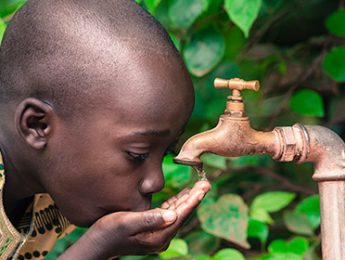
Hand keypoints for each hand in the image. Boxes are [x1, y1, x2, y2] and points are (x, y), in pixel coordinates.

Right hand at [58, 180, 210, 258]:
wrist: (97, 244)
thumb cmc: (108, 232)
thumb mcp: (126, 222)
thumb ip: (149, 219)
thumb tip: (172, 215)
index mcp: (157, 236)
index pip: (180, 215)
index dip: (193, 200)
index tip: (204, 188)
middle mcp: (161, 237)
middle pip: (182, 214)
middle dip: (194, 198)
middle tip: (206, 183)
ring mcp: (157, 234)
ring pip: (177, 213)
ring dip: (187, 199)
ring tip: (198, 186)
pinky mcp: (153, 230)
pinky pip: (169, 215)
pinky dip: (176, 204)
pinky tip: (181, 195)